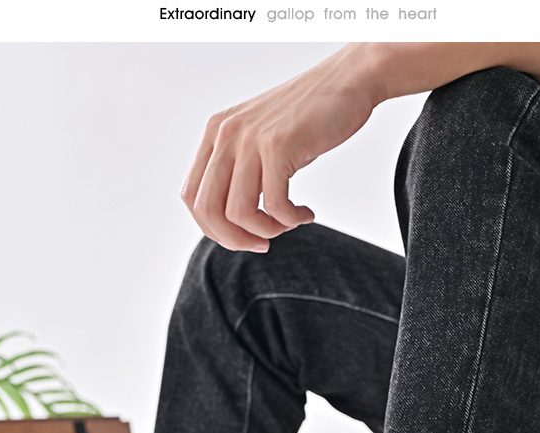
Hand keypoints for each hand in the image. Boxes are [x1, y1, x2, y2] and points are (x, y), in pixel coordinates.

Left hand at [180, 45, 381, 252]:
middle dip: (235, 239)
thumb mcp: (261, 140)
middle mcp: (226, 134)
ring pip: (238, 213)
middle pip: (208, 210)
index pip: (192, 197)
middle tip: (263, 244)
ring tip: (289, 224)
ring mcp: (250, 139)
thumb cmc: (308, 118)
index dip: (214, 228)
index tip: (244, 236)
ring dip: (266, 231)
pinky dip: (291, 220)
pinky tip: (306, 214)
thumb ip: (241, 171)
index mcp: (216, 133)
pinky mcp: (278, 146)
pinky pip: (275, 205)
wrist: (347, 80)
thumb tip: (233, 223)